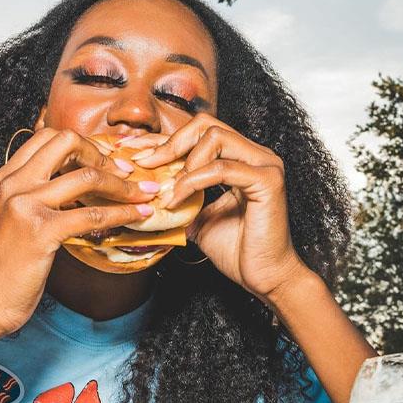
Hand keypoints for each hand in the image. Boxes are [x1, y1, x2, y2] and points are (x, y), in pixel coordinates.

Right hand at [0, 128, 159, 336]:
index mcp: (3, 178)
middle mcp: (12, 183)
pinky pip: (92, 214)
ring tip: (144, 193)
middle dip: (102, 153)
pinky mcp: (41, 230)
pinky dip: (122, 213)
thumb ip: (30, 200)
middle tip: (124, 172)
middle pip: (66, 141)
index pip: (47, 138)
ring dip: (122, 184)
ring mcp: (25, 204)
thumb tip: (68, 193)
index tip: (105, 162)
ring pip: (86, 176)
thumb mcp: (7, 221)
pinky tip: (139, 216)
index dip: (83, 144)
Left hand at [124, 115, 307, 301]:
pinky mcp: (267, 181)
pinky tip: (177, 199)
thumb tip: (150, 194)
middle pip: (206, 125)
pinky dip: (193, 182)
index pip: (198, 134)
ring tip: (167, 189)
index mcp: (240, 159)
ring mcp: (264, 164)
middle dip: (170, 143)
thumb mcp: (199, 220)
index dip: (163, 140)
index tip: (134, 153)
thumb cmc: (238, 251)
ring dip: (183, 163)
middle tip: (145, 165)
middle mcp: (255, 155)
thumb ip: (182, 201)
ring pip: (215, 138)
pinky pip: (221, 169)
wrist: (264, 277)